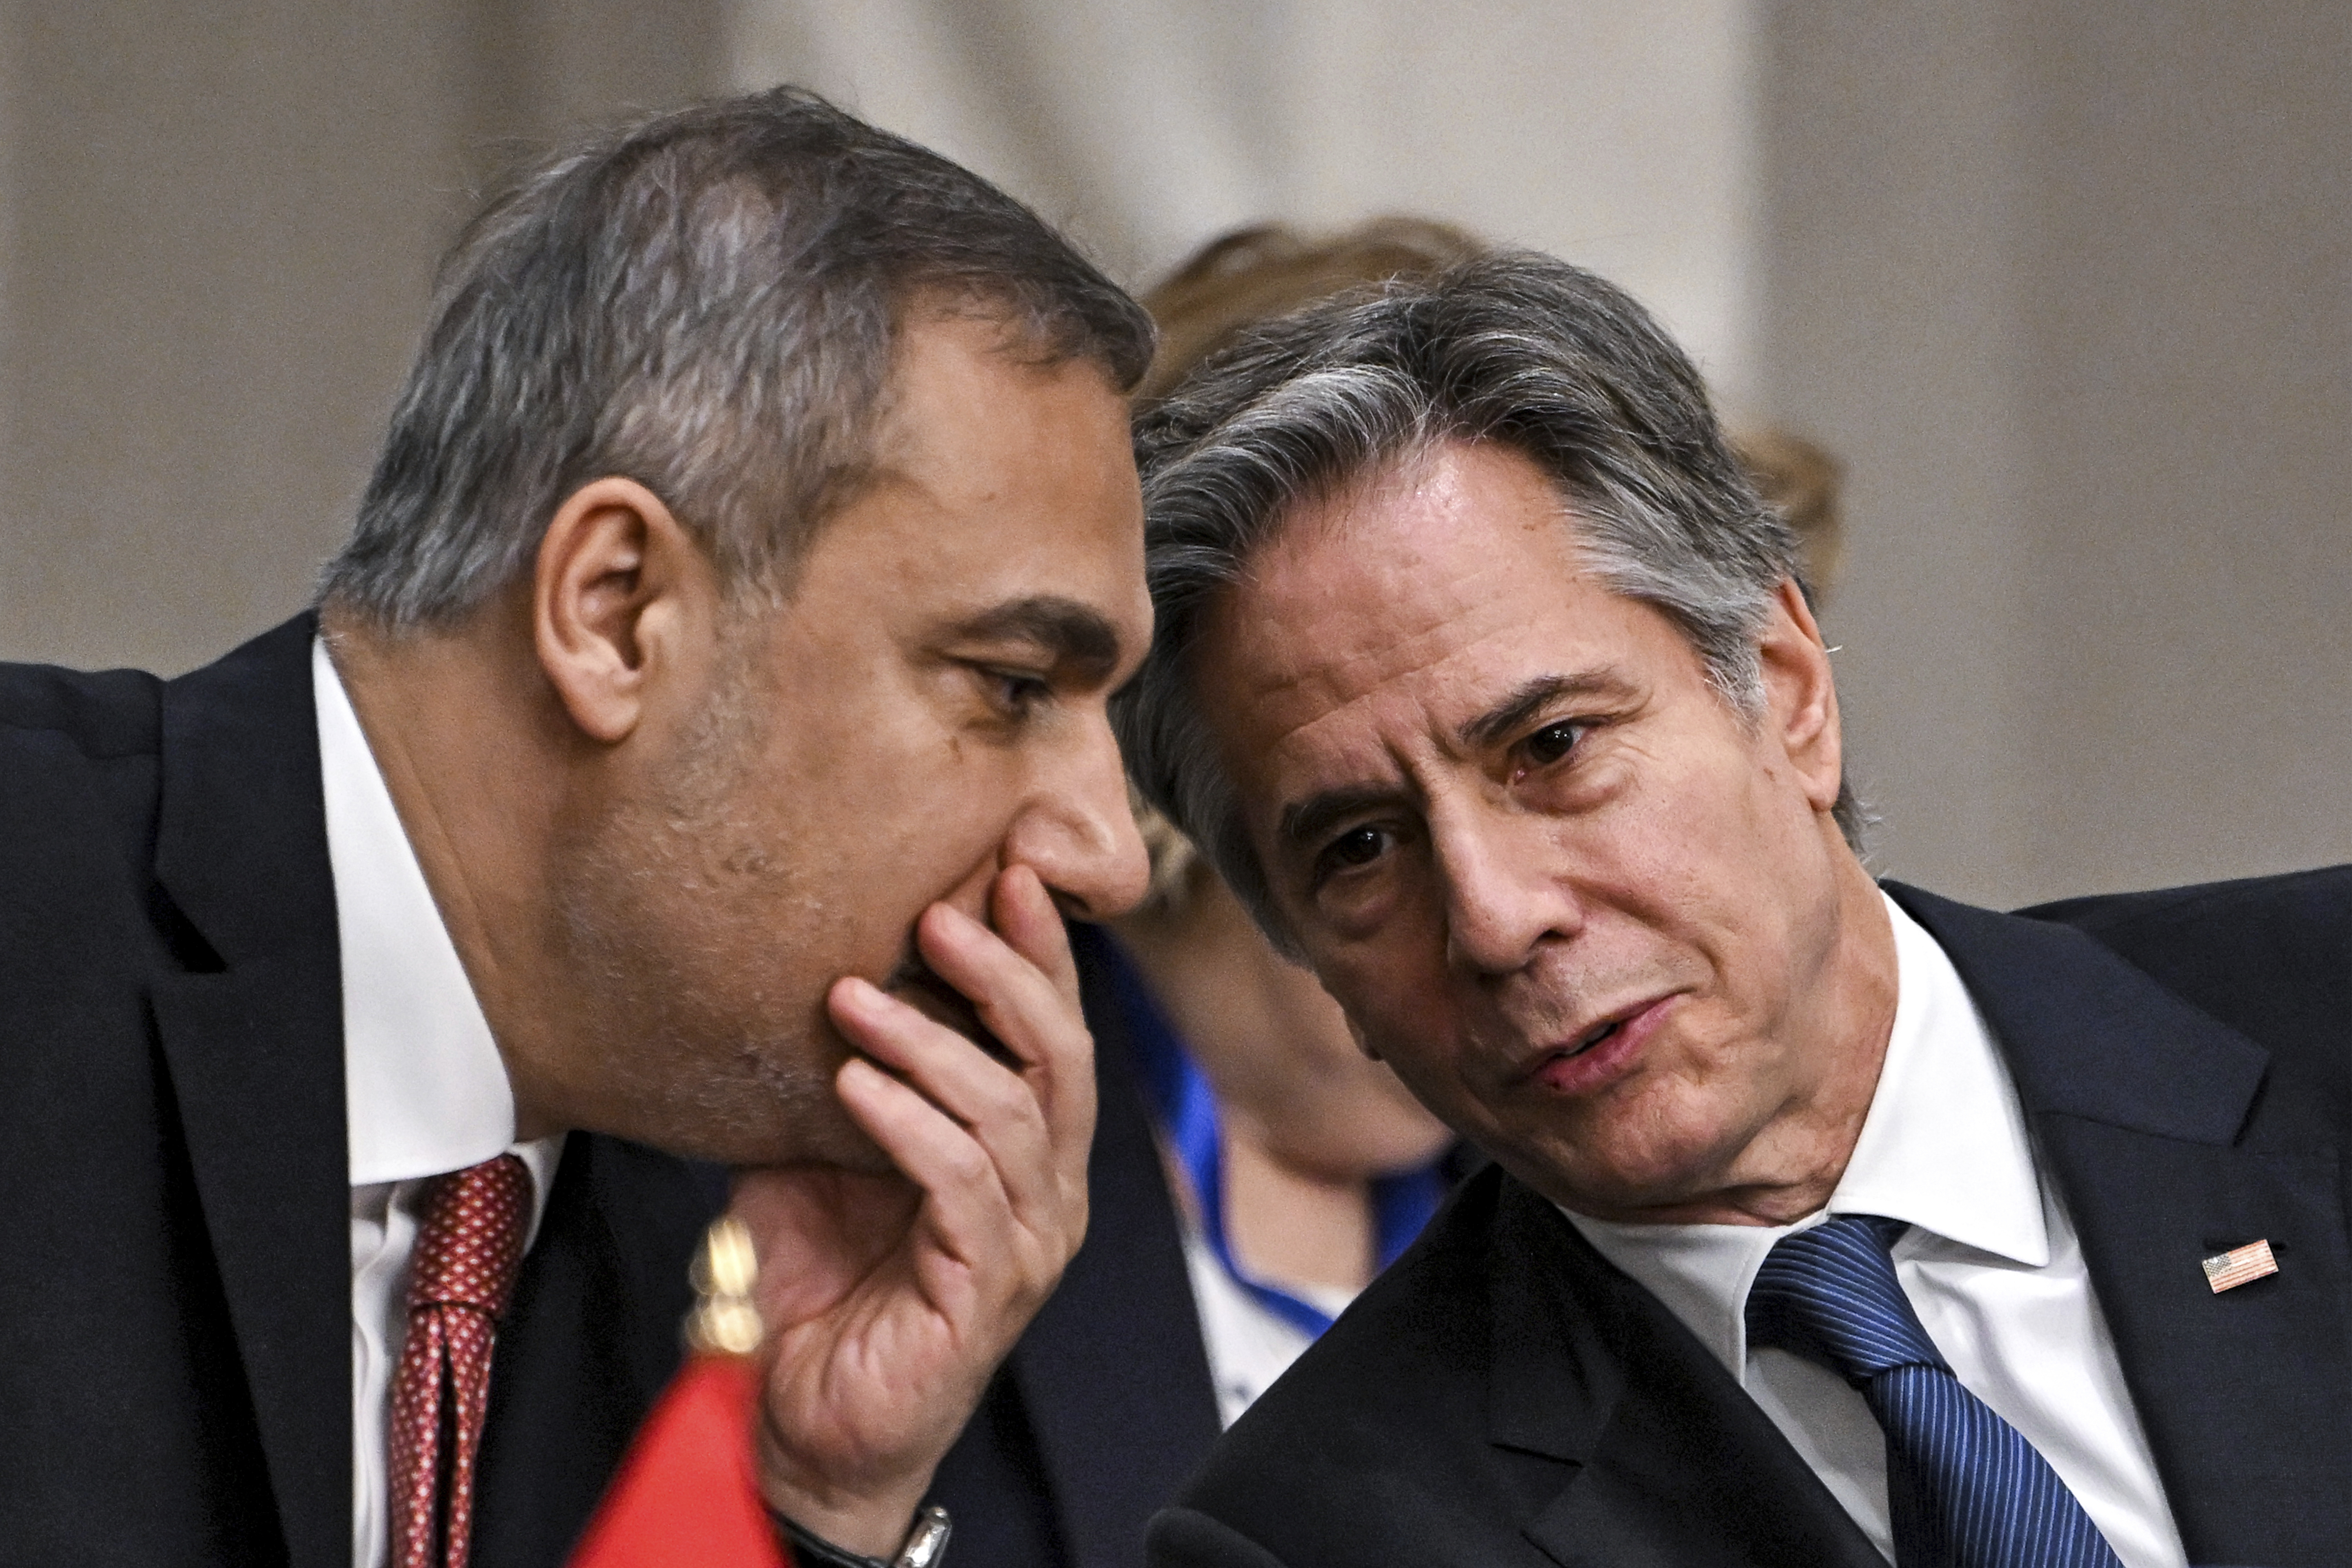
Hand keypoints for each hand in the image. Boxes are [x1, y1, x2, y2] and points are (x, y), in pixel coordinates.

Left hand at [727, 865, 1095, 1554]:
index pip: (1054, 1033)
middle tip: (936, 916)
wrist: (799, 1427)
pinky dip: (908, 1122)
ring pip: (1010, 1111)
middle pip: (1061, 1057)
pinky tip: (854, 1087)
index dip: (1039, 952)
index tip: (1003, 872)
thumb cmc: (819, 1290)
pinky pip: (961, 1182)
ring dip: (930, 1041)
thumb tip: (809, 979)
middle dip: (1007, 973)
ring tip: (855, 998)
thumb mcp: (821, 1157)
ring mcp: (1027, 1243)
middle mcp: (1047, 1192)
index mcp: (1025, 1153)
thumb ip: (842, 1080)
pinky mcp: (989, 1291)